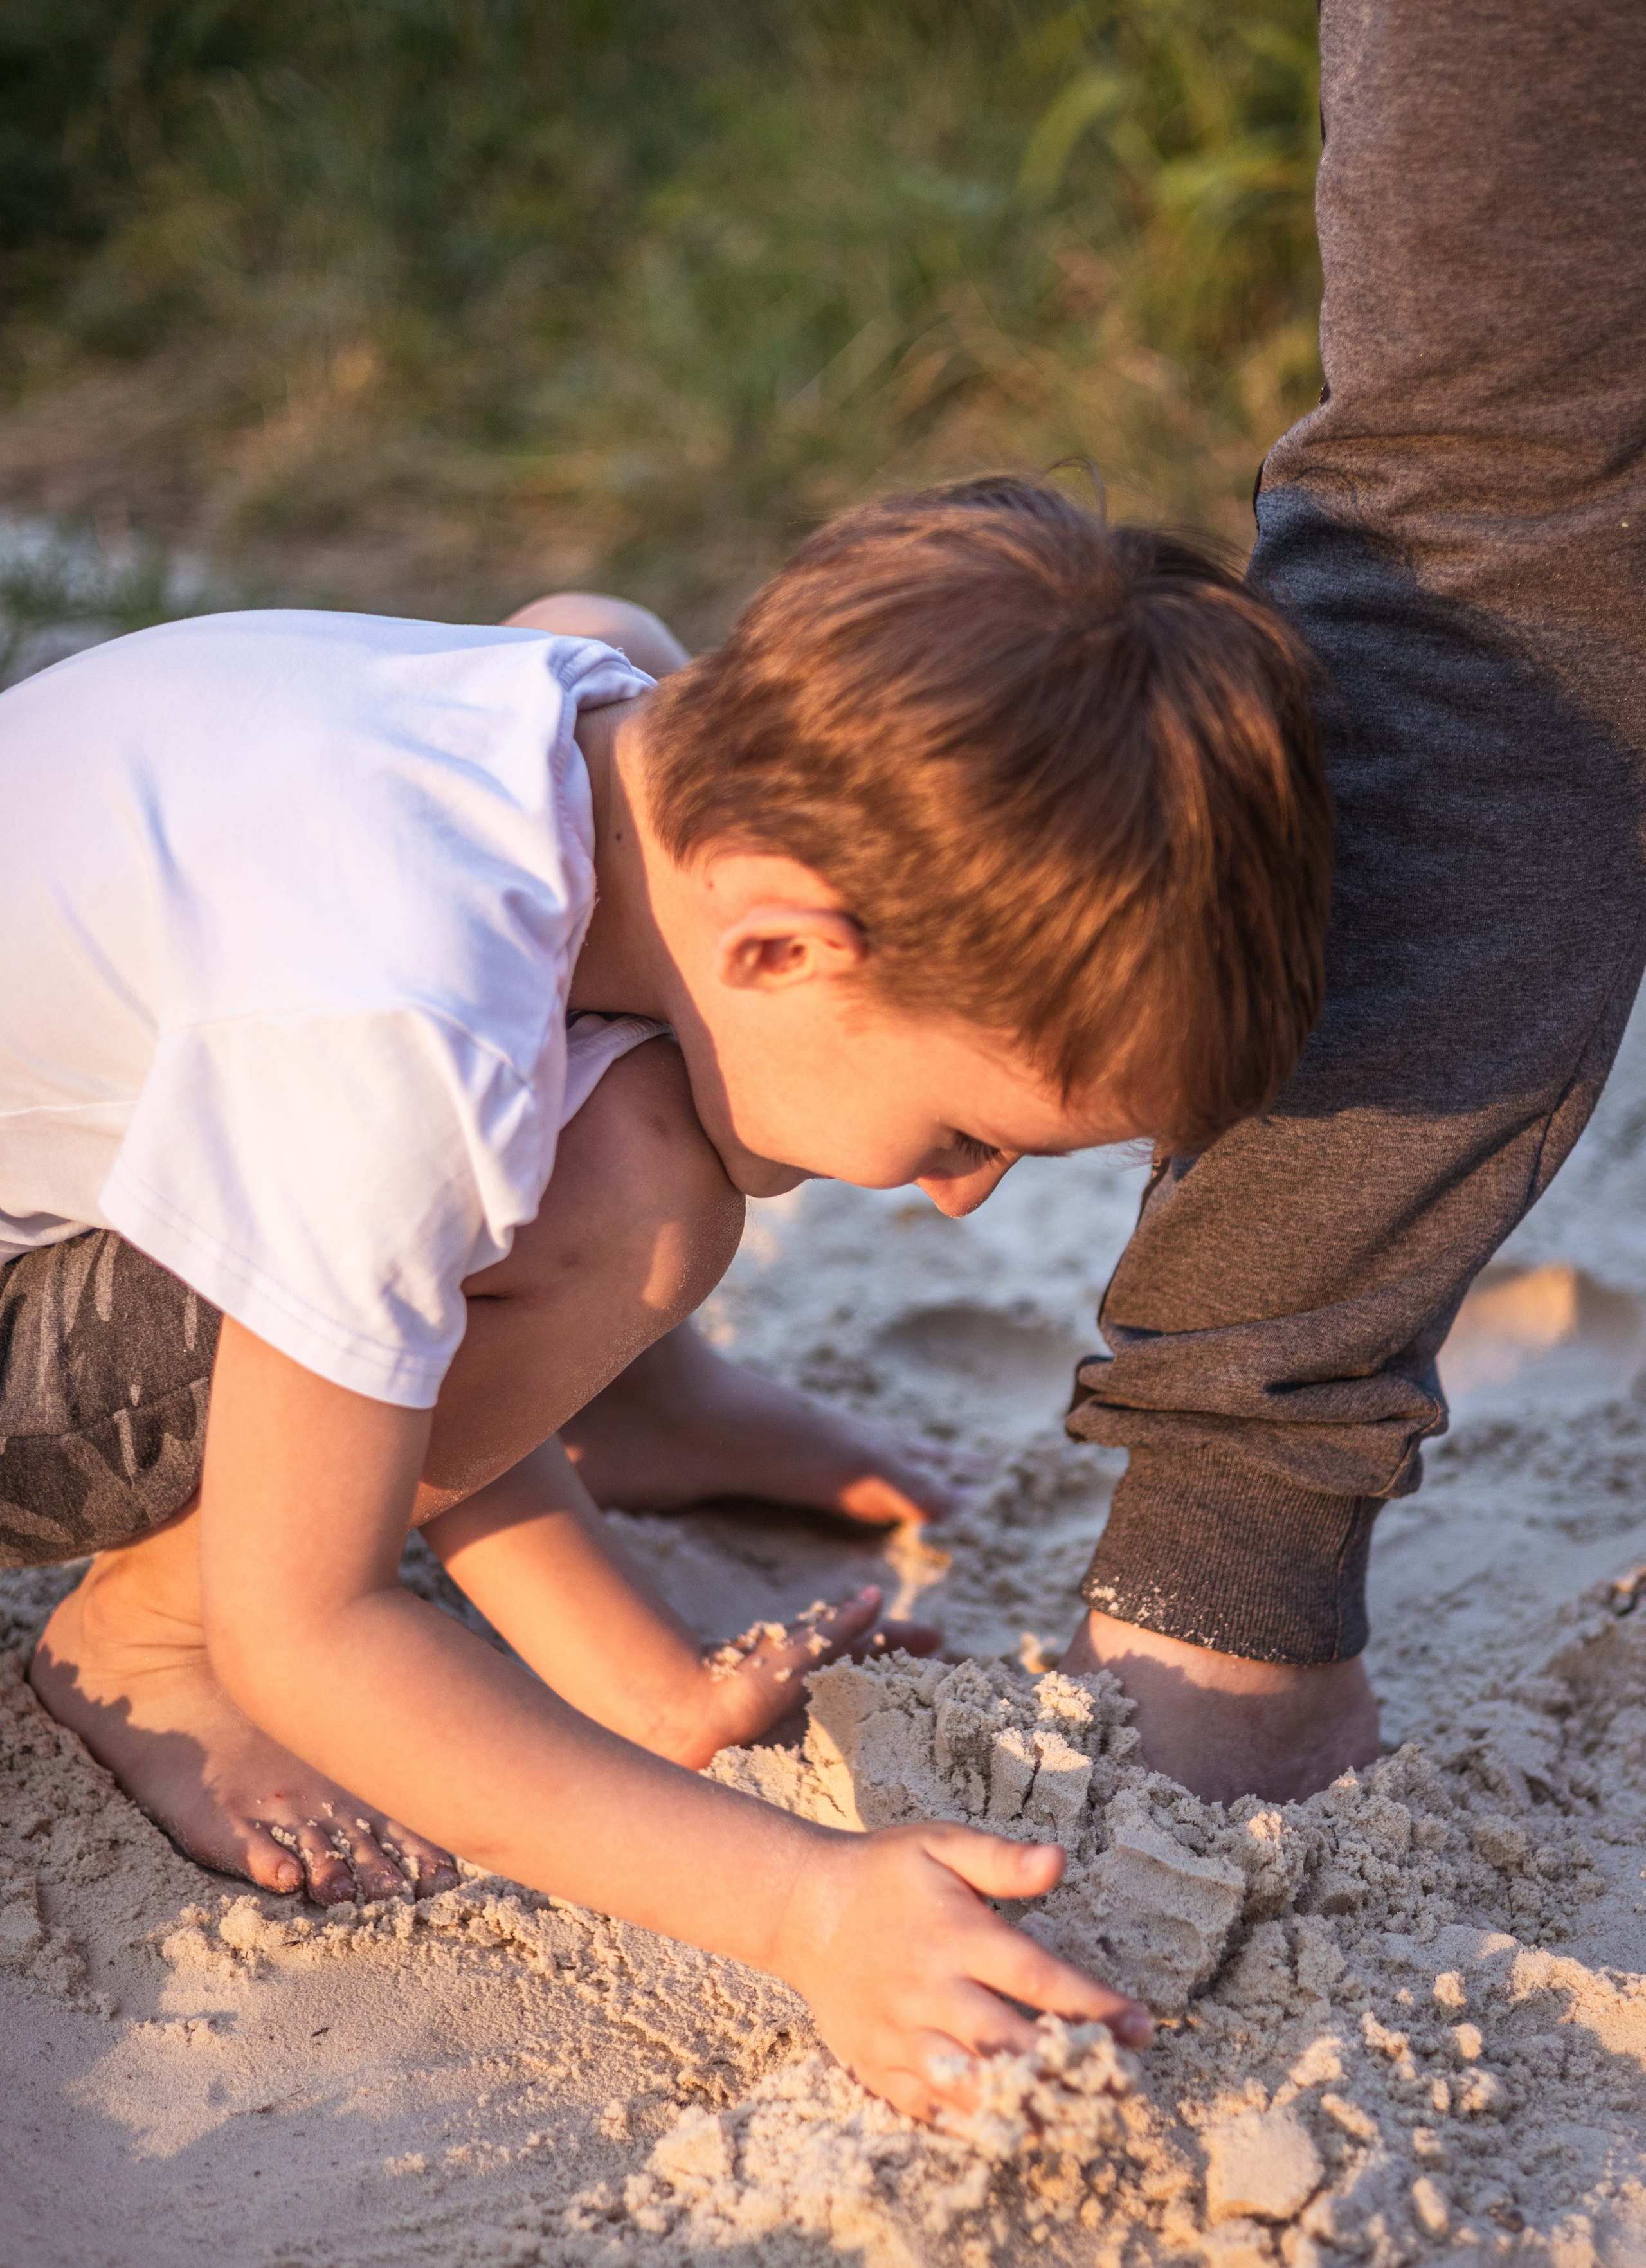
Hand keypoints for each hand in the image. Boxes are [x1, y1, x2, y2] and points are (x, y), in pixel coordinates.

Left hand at [679, 1584, 939, 1765]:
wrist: (691, 1719)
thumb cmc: (741, 1676)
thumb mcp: (801, 1648)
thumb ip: (839, 1625)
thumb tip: (875, 1594)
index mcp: (821, 1660)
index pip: (875, 1644)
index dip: (906, 1641)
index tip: (942, 1640)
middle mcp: (820, 1691)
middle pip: (876, 1682)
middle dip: (911, 1681)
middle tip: (952, 1685)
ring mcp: (812, 1726)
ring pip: (866, 1720)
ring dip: (897, 1720)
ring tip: (936, 1727)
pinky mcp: (802, 1759)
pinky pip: (845, 1760)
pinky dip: (870, 1761)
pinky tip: (892, 1775)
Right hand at [770, 1821, 1152, 2122]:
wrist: (801, 1908)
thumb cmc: (884, 1872)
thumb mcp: (941, 1846)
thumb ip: (1001, 1859)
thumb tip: (1059, 1860)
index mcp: (956, 1935)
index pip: (1038, 1979)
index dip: (1093, 2007)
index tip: (1142, 2027)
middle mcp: (931, 1990)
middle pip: (1011, 2044)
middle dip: (1073, 2067)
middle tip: (1124, 2083)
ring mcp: (902, 2034)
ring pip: (972, 2087)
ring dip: (1029, 2105)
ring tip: (1080, 2116)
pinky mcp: (878, 2064)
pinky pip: (929, 2108)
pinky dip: (973, 2125)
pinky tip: (1015, 2130)